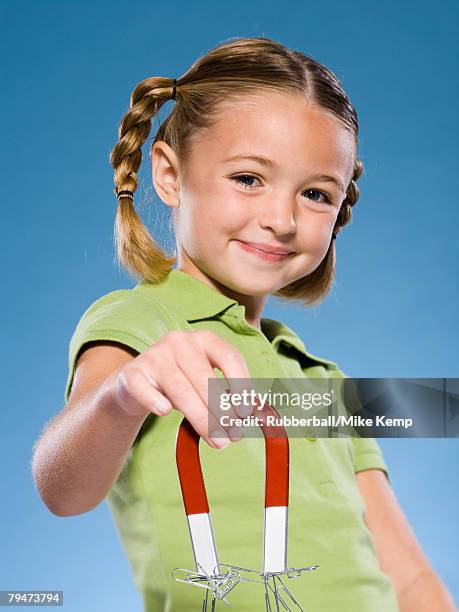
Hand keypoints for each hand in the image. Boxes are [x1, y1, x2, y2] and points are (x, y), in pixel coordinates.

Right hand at [108, 330, 253, 448]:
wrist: (134, 386)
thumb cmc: (181, 384)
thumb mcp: (207, 385)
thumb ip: (231, 396)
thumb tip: (260, 416)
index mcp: (204, 340)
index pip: (229, 357)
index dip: (241, 385)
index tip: (247, 414)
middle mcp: (179, 342)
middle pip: (205, 379)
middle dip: (222, 412)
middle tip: (234, 437)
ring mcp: (154, 355)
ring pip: (180, 389)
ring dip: (201, 418)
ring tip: (217, 441)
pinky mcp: (132, 373)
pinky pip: (144, 388)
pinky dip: (156, 400)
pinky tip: (165, 412)